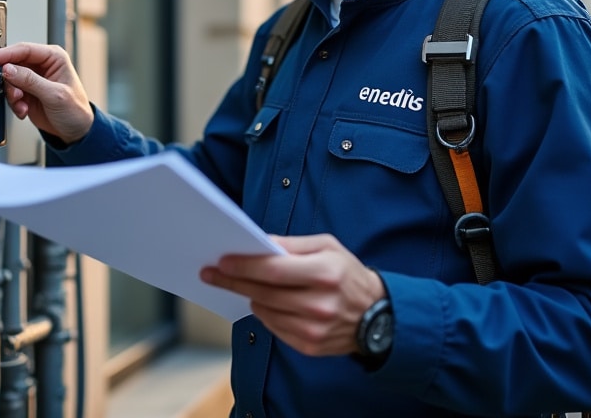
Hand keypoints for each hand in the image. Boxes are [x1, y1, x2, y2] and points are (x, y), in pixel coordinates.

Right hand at [0, 42, 94, 144]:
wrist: (75, 132)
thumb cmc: (75, 110)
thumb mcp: (54, 94)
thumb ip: (30, 81)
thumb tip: (8, 69)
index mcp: (53, 57)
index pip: (25, 49)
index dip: (6, 53)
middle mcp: (41, 66)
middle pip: (13, 63)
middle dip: (10, 80)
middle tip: (14, 92)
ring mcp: (32, 79)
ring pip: (9, 80)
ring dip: (12, 94)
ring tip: (22, 104)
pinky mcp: (26, 92)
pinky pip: (10, 93)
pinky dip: (14, 103)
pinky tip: (24, 109)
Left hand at [200, 234, 385, 356]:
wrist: (378, 316)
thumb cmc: (348, 275)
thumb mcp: (329, 247)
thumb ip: (293, 244)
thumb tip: (260, 244)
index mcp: (326, 274)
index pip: (274, 271)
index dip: (244, 266)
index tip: (222, 261)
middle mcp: (320, 305)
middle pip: (264, 292)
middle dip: (234, 281)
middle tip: (211, 273)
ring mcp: (314, 329)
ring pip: (265, 311)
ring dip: (251, 296)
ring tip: (242, 284)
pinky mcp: (310, 346)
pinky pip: (274, 328)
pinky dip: (265, 313)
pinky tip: (265, 302)